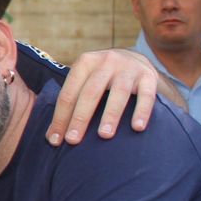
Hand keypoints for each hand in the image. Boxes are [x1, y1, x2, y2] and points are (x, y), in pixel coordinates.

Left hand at [46, 48, 163, 144]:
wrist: (136, 60)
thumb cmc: (103, 79)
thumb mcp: (85, 80)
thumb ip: (70, 102)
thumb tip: (51, 136)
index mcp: (85, 63)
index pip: (69, 93)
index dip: (60, 117)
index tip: (55, 140)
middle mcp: (106, 61)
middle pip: (90, 92)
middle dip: (80, 118)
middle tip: (73, 140)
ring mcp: (129, 67)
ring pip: (118, 93)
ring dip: (110, 115)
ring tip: (104, 135)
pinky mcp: (149, 75)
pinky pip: (146, 95)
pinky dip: (142, 111)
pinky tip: (137, 128)